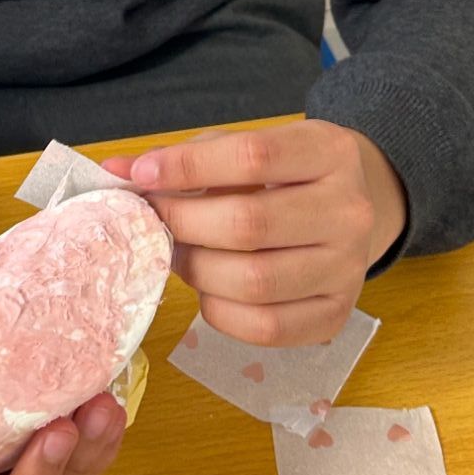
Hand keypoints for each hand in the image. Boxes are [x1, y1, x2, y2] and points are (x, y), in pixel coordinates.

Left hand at [103, 121, 406, 348]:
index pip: (253, 156)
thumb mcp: (249, 147)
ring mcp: (348, 269)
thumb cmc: (286, 176)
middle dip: (184, 223)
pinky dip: (220, 311)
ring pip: (253, 281)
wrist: (356, 211)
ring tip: (181, 254)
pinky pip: (265, 327)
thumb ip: (189, 158)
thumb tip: (117, 172)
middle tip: (155, 222)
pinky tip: (210, 288)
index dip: (188, 166)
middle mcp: (350, 211)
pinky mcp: (336, 315)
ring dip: (198, 270)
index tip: (142, 175)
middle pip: (249, 224)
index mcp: (331, 152)